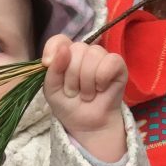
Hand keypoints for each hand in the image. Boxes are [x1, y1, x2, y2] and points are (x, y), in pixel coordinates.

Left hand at [42, 35, 127, 159]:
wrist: (86, 125)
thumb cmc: (68, 106)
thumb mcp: (52, 91)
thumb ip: (52, 71)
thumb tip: (64, 50)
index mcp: (65, 55)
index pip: (59, 40)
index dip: (53, 49)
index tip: (47, 64)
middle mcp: (84, 52)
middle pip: (76, 49)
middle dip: (72, 77)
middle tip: (74, 92)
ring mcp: (101, 57)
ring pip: (92, 55)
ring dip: (87, 82)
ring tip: (87, 94)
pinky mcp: (117, 65)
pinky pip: (110, 61)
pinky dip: (102, 78)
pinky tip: (101, 88)